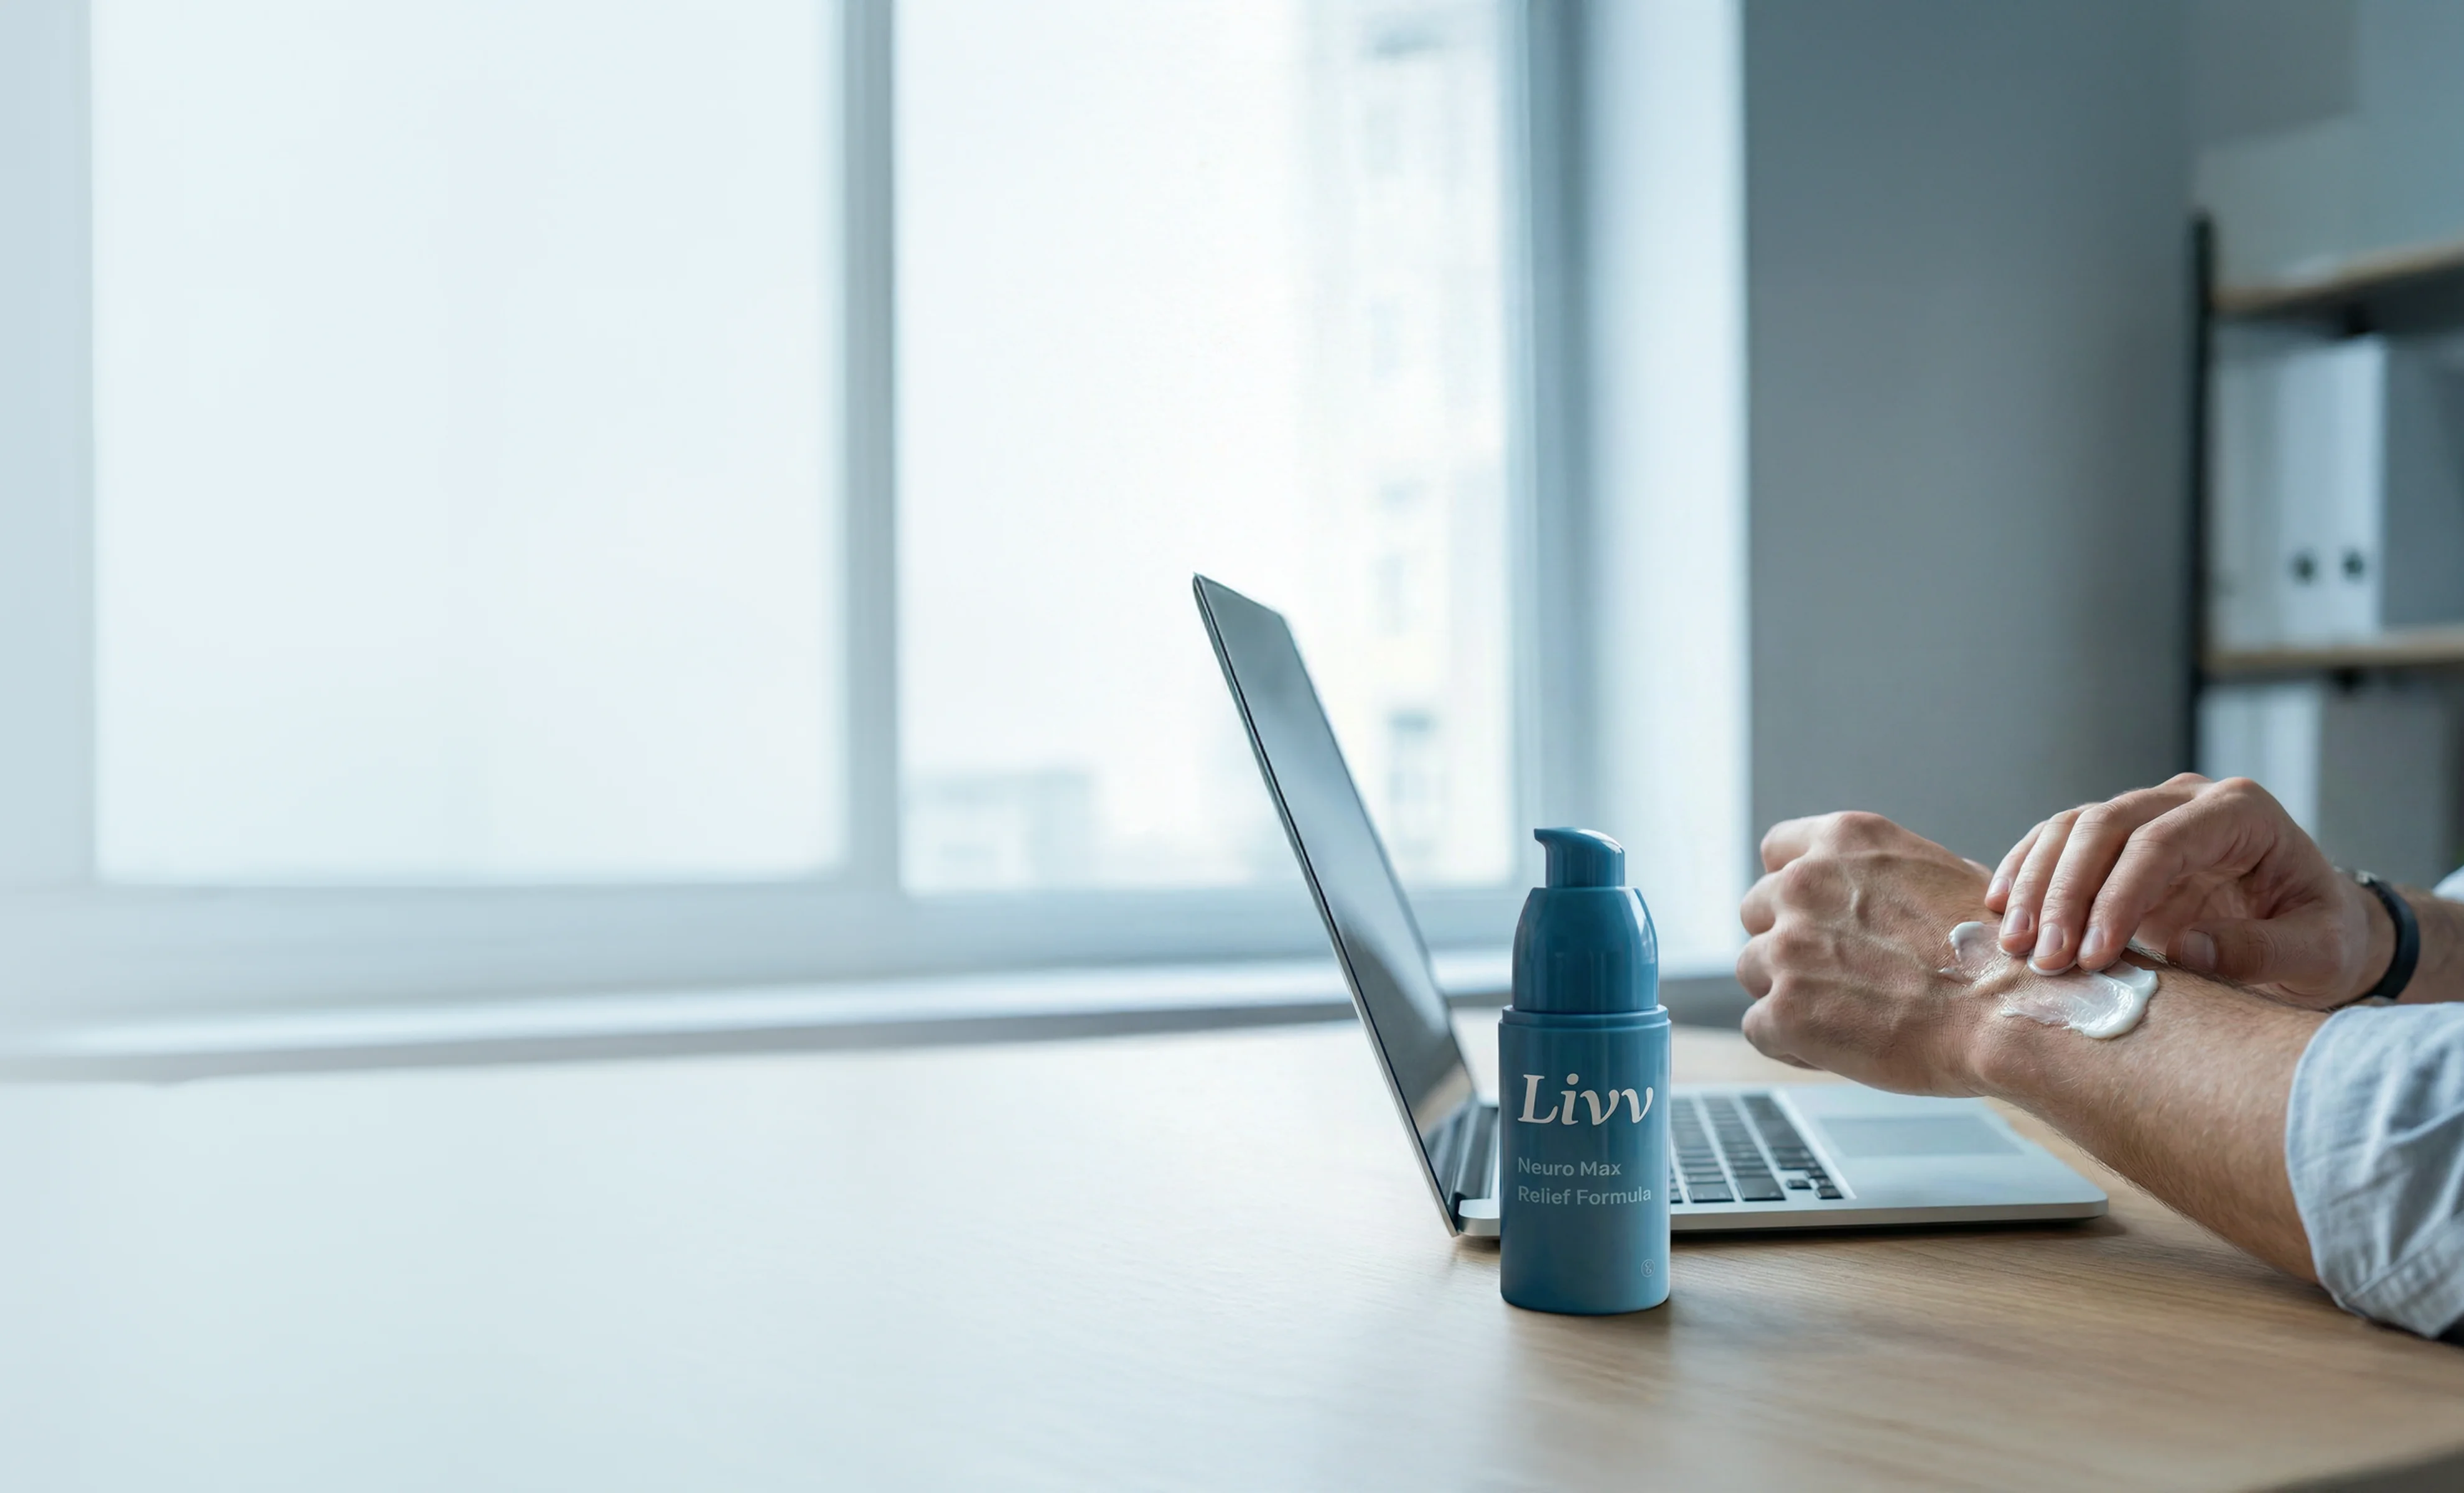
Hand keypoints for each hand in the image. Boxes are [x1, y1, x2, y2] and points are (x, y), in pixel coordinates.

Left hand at [1735, 812, 2009, 1095]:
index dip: (1792, 889)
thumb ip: (1877, 877)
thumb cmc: (1996, 953)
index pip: (1777, 851)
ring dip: (1788, 993)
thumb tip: (1859, 893)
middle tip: (1838, 976)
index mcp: (1843, 841)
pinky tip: (1840, 1049)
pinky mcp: (1784, 1010)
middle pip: (1757, 911)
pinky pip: (1759, 1028)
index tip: (1811, 916)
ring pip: (1753, 969)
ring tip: (1850, 1017)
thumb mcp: (1937, 874)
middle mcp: (1804, 883)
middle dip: (1789, 941)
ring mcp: (1788, 947)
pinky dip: (1791, 1044)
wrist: (2014, 1013)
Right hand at [1982, 773, 2382, 1008]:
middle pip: (2103, 826)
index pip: (2160, 842)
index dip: (2117, 897)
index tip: (2092, 955)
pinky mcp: (2116, 844)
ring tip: (2015, 946)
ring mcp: (2148, 816)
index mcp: (2242, 813)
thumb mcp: (2320, 955)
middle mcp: (2188, 801)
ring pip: (2070, 829)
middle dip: (2063, 893)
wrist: (2315, 926)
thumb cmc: (2324, 936)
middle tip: (2043, 958)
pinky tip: (2002, 913)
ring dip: (2034, 886)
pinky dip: (2025, 874)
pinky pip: (2057, 843)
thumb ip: (2263, 951)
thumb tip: (2184, 951)